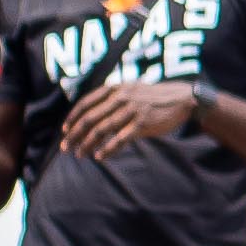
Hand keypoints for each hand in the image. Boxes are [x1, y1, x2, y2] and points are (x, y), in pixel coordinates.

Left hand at [50, 75, 198, 160]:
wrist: (181, 99)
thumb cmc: (152, 97)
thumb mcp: (130, 90)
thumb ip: (112, 99)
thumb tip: (91, 116)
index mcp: (115, 88)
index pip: (86, 103)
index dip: (72, 118)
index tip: (64, 130)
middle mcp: (120, 98)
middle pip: (90, 118)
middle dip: (74, 134)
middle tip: (65, 147)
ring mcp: (131, 110)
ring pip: (101, 130)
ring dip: (87, 144)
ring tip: (79, 154)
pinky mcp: (142, 124)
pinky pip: (119, 139)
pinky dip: (107, 149)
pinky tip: (99, 157)